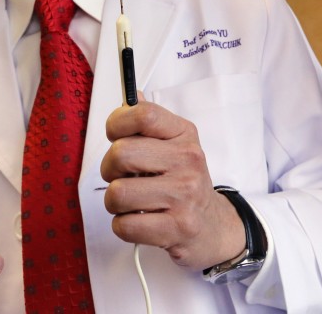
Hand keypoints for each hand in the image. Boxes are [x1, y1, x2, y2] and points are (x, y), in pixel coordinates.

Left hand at [101, 100, 244, 269]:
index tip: (116, 136)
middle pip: (121, 154)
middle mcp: (187, 161)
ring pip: (117, 193)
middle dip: (110, 169)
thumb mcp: (174, 144)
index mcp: (183, 134)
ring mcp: (184, 195)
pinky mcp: (177, 227)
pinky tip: (140, 220)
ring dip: (115, 202)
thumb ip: (149, 121)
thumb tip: (132, 94)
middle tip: (123, 176)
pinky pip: (124, 225)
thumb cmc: (183, 182)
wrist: (212, 224)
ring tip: (133, 201)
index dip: (116, 124)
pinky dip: (123, 226)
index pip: (142, 114)